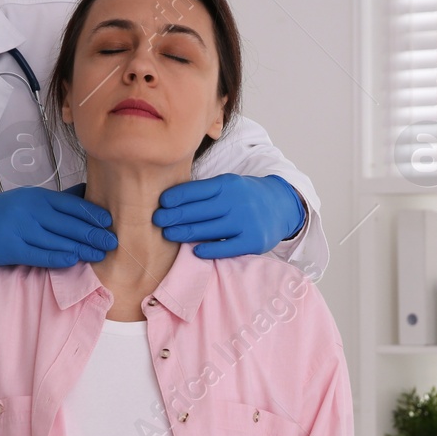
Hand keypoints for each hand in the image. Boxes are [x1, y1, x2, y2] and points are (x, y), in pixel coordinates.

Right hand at [0, 186, 115, 271]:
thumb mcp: (24, 201)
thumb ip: (54, 201)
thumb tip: (85, 193)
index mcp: (34, 196)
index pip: (70, 204)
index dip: (92, 214)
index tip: (109, 223)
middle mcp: (29, 210)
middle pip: (68, 223)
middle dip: (93, 233)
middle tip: (113, 242)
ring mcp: (19, 228)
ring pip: (58, 240)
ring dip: (82, 249)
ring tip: (100, 255)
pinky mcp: (9, 248)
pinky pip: (40, 254)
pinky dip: (59, 258)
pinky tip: (74, 261)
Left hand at [152, 173, 305, 258]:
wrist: (281, 206)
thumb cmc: (245, 197)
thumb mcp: (229, 186)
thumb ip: (206, 192)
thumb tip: (170, 202)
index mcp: (227, 184)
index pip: (197, 190)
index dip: (177, 197)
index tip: (161, 203)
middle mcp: (236, 201)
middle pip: (198, 211)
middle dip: (174, 216)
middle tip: (156, 221)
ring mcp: (246, 221)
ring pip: (208, 229)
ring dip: (184, 233)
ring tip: (168, 235)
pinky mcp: (253, 241)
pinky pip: (227, 247)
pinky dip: (209, 250)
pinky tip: (195, 251)